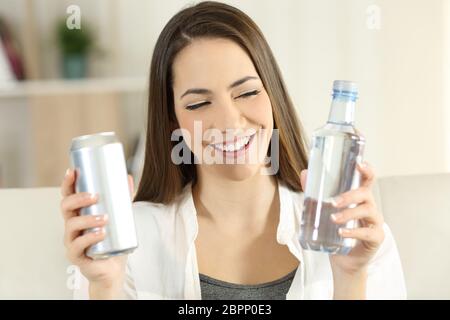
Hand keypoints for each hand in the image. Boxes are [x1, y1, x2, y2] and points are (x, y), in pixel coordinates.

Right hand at [60, 168, 134, 287]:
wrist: (112, 268)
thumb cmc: (112, 241)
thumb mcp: (119, 217)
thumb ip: (122, 198)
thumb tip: (128, 176)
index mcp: (78, 214)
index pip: (68, 195)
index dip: (67, 183)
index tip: (73, 172)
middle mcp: (71, 226)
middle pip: (66, 207)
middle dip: (79, 199)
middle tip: (96, 196)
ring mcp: (71, 241)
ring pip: (72, 225)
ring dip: (88, 219)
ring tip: (105, 218)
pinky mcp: (76, 256)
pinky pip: (77, 245)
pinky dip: (89, 238)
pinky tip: (101, 234)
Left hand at [300, 161, 384, 274]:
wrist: (343, 259)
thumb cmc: (335, 230)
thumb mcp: (323, 210)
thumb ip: (314, 192)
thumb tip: (305, 173)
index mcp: (359, 197)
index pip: (367, 179)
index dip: (366, 170)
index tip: (359, 164)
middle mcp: (369, 206)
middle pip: (365, 194)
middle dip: (349, 196)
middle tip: (333, 202)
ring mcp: (375, 222)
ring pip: (367, 211)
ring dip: (349, 213)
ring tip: (333, 219)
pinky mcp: (376, 238)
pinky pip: (368, 232)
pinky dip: (354, 231)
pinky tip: (342, 232)